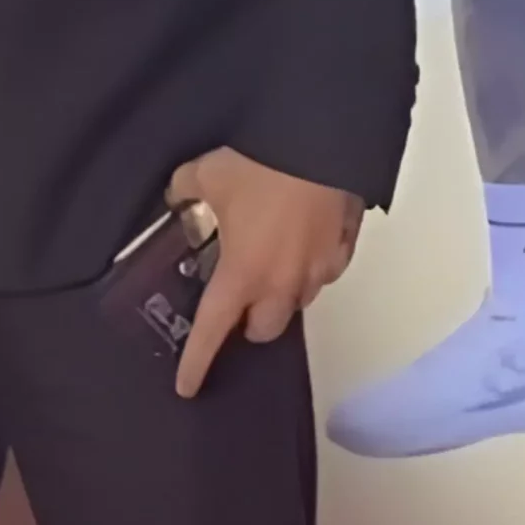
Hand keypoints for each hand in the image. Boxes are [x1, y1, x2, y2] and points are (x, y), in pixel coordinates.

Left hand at [166, 149, 364, 400]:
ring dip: (281, 295)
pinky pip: (327, 272)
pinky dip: (313, 268)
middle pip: (265, 329)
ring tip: (270, 264)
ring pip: (299, 302)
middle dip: (249, 322)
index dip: (196, 362)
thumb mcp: (204, 172)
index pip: (213, 331)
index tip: (187, 386)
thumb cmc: (258, 163)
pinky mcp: (346, 247)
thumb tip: (179, 196)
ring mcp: (320, 268)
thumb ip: (185, 191)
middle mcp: (282, 283)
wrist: (320, 139)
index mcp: (242, 274)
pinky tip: (303, 244)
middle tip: (236, 297)